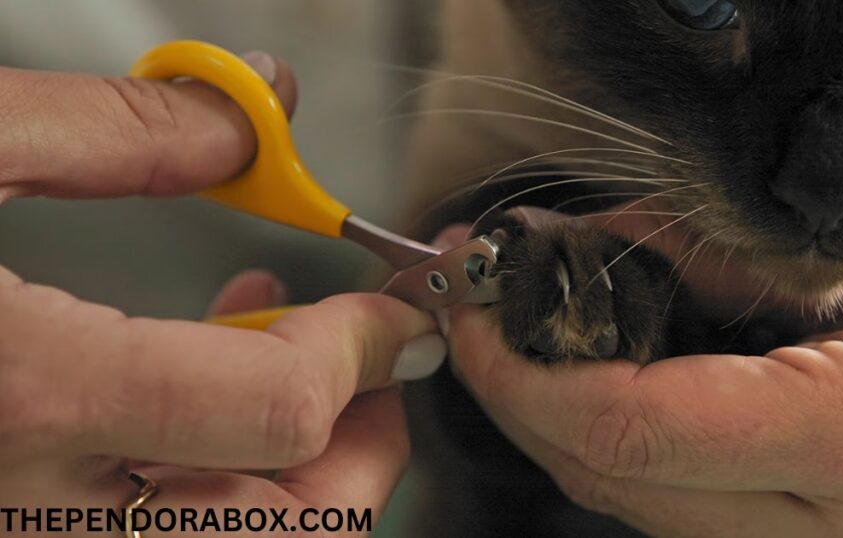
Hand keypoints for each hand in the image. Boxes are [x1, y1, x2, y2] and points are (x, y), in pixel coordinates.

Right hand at [0, 53, 444, 534]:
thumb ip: (112, 134)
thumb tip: (240, 121)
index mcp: (32, 397)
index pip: (282, 407)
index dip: (364, 346)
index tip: (395, 305)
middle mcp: (43, 507)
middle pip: (292, 525)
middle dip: (365, 443)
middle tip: (380, 362)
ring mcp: (38, 535)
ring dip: (299, 458)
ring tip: (294, 356)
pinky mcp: (31, 531)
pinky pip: (171, 526)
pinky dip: (223, 470)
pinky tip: (208, 382)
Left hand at [440, 202, 842, 536]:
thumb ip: (749, 258)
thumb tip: (606, 250)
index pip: (631, 426)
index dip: (522, 371)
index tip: (474, 308)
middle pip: (612, 478)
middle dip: (517, 393)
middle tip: (480, 309)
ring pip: (637, 505)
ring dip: (561, 418)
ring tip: (530, 329)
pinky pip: (684, 511)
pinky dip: (625, 445)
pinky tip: (610, 375)